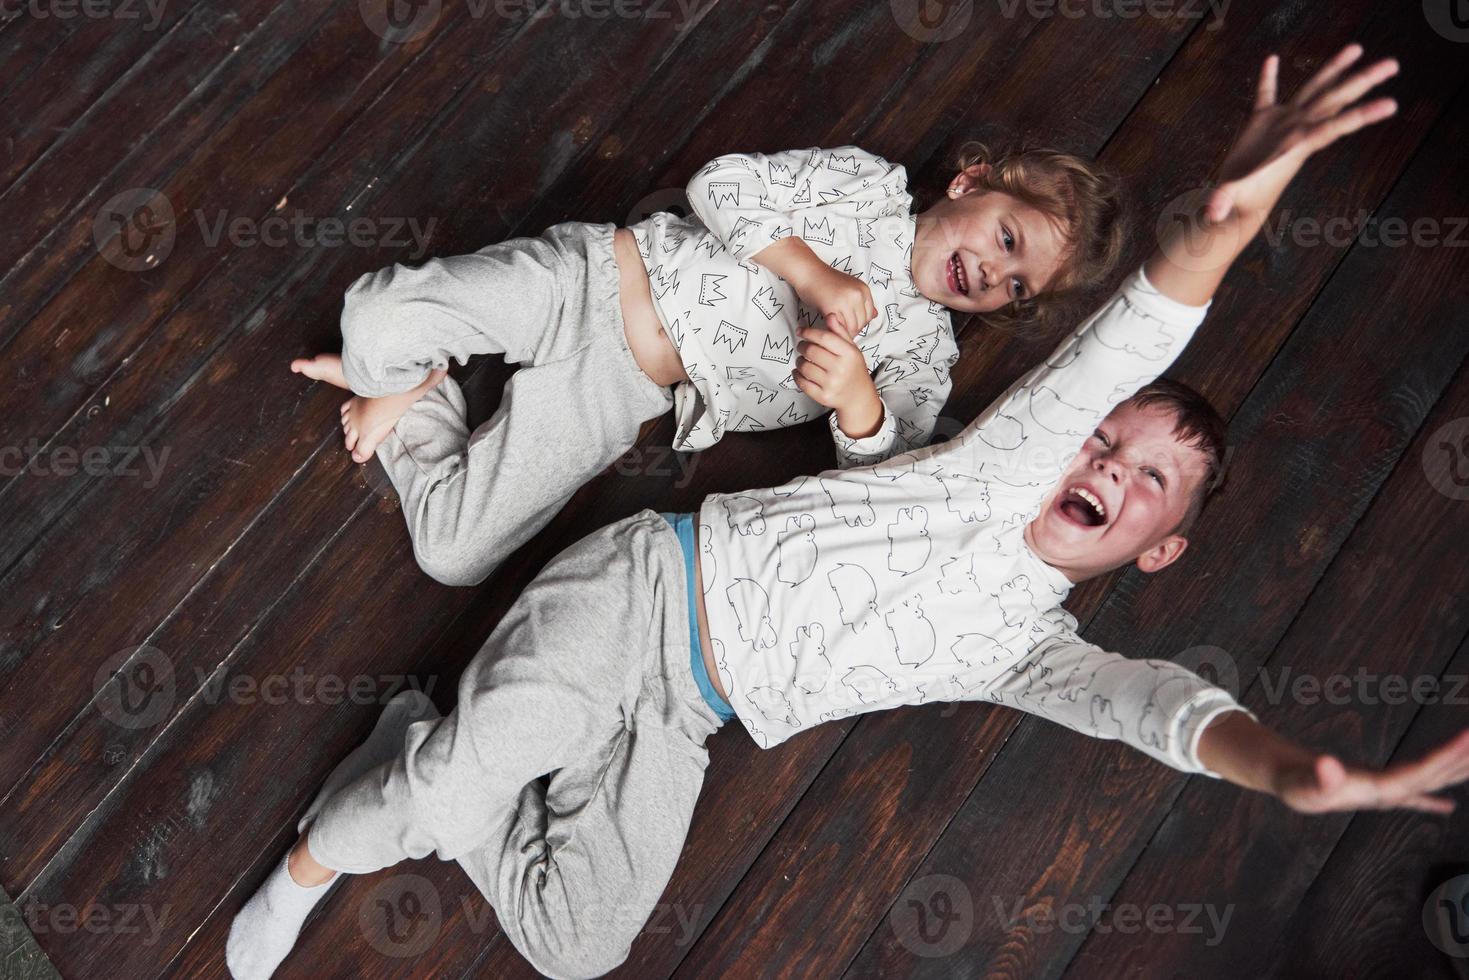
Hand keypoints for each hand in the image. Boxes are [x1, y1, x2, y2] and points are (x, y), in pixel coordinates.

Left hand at [793, 321, 881, 432]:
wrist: (858, 396)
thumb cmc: (853, 369)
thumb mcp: (852, 349)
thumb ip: (840, 332)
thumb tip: (830, 316)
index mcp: (849, 354)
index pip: (824, 338)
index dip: (809, 332)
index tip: (801, 331)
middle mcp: (841, 369)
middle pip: (812, 351)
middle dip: (802, 346)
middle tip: (802, 346)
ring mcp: (832, 384)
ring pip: (804, 367)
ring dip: (799, 361)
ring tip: (802, 359)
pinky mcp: (823, 396)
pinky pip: (802, 383)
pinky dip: (797, 375)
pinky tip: (799, 371)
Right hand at [794, 264, 877, 339]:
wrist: (808, 272)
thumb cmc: (826, 280)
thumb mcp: (850, 287)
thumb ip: (862, 301)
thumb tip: (875, 315)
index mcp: (864, 289)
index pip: (869, 315)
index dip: (861, 324)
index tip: (851, 326)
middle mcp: (857, 295)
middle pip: (861, 323)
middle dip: (852, 330)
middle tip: (842, 331)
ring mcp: (845, 301)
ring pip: (851, 327)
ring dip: (844, 331)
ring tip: (836, 330)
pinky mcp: (832, 307)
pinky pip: (838, 326)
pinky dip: (835, 330)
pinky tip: (829, 327)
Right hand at [1205, 45, 1397, 228]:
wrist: (1238, 204)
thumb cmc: (1240, 204)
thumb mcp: (1235, 199)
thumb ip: (1224, 200)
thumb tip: (1211, 212)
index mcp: (1297, 145)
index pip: (1334, 127)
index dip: (1361, 116)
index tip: (1391, 105)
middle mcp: (1297, 129)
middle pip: (1335, 99)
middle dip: (1363, 81)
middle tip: (1393, 64)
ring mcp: (1281, 123)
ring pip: (1314, 89)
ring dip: (1334, 68)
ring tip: (1357, 48)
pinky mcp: (1259, 122)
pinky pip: (1266, 94)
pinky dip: (1268, 78)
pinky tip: (1272, 60)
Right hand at [1273, 728, 1468, 814]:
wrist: (1292, 791)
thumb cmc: (1296, 785)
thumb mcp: (1302, 780)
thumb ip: (1318, 777)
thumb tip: (1328, 766)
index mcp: (1377, 791)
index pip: (1419, 773)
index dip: (1445, 757)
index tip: (1467, 739)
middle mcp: (1390, 795)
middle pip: (1434, 776)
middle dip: (1460, 758)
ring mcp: (1387, 794)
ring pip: (1431, 781)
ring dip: (1456, 768)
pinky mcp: (1381, 791)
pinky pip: (1414, 794)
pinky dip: (1433, 798)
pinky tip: (1448, 806)